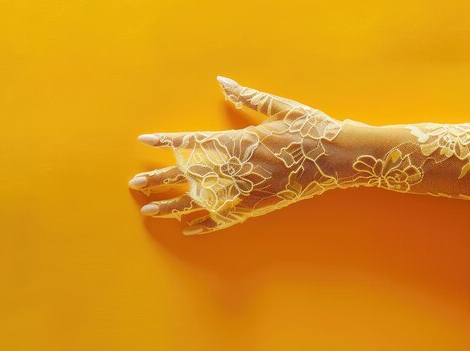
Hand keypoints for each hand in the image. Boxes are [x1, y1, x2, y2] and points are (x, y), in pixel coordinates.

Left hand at [129, 76, 345, 234]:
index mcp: (239, 140)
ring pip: (202, 200)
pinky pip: (227, 217)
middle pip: (190, 174)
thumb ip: (248, 97)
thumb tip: (222, 81)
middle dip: (160, 179)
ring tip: (151, 210)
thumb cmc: (310, 129)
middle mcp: (237, 166)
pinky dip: (208, 224)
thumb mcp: (280, 107)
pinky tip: (189, 230)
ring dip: (174, 205)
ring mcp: (246, 189)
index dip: (167, 141)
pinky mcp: (259, 205)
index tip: (144, 142)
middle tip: (134, 186)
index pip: (193, 140)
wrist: (338, 158)